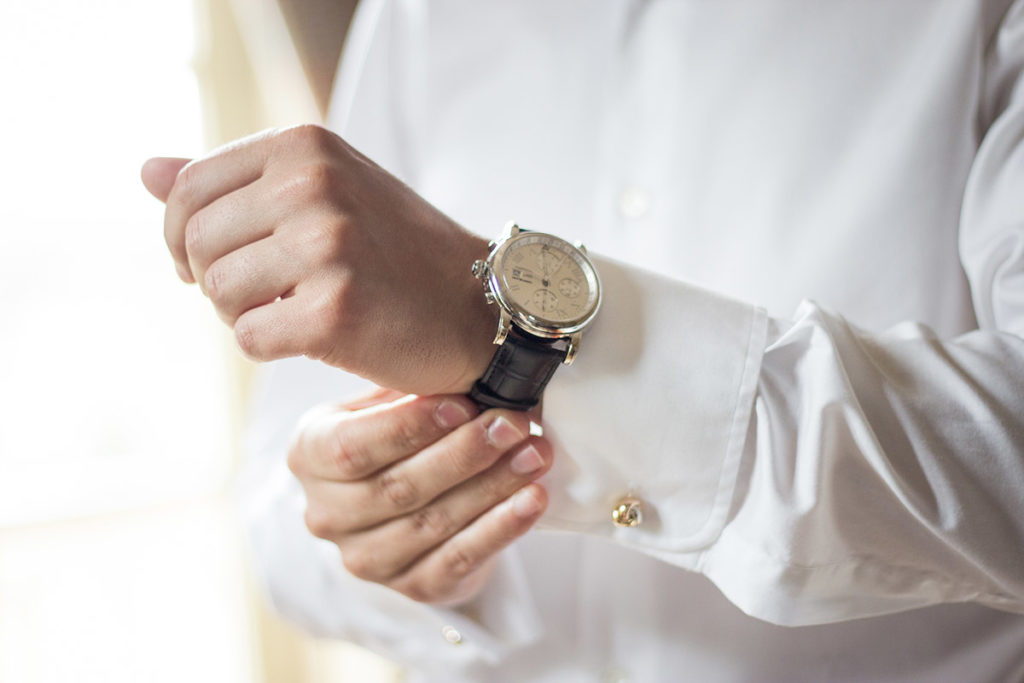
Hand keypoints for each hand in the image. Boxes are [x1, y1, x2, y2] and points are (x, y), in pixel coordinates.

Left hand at [140, 125, 495, 394]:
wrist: (477, 303)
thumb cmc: (393, 250)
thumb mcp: (323, 193)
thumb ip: (235, 181)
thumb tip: (145, 172)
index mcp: (305, 146)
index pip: (188, 188)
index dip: (180, 237)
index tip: (203, 264)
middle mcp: (313, 184)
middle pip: (198, 243)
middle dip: (212, 280)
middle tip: (257, 296)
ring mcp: (327, 245)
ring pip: (218, 292)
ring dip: (242, 315)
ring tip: (288, 312)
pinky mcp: (335, 310)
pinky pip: (251, 338)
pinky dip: (271, 346)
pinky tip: (311, 337)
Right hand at [288, 388, 550, 604]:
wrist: (401, 505)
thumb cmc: (392, 436)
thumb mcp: (380, 403)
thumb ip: (403, 388)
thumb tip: (451, 368)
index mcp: (309, 455)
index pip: (352, 447)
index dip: (409, 427)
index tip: (463, 404)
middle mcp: (326, 513)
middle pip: (398, 487)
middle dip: (464, 454)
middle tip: (512, 424)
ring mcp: (365, 558)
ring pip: (433, 523)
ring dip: (492, 488)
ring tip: (534, 454)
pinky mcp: (411, 586)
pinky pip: (459, 558)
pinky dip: (501, 528)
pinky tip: (532, 499)